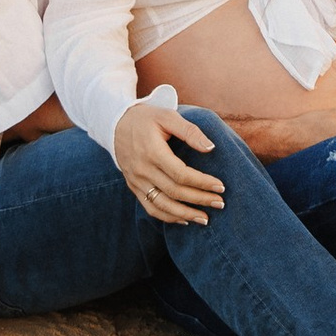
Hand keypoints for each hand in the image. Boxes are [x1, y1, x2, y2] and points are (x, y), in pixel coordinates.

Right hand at [114, 98, 226, 224]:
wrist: (115, 124)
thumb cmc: (146, 118)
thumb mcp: (167, 116)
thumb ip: (189, 131)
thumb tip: (211, 147)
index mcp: (153, 152)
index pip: (181, 174)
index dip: (202, 182)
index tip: (220, 186)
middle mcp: (143, 170)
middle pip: (174, 192)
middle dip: (200, 199)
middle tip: (220, 203)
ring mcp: (136, 181)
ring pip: (162, 205)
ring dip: (185, 214)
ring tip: (205, 218)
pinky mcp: (133, 187)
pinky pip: (150, 207)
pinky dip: (168, 217)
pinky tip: (184, 219)